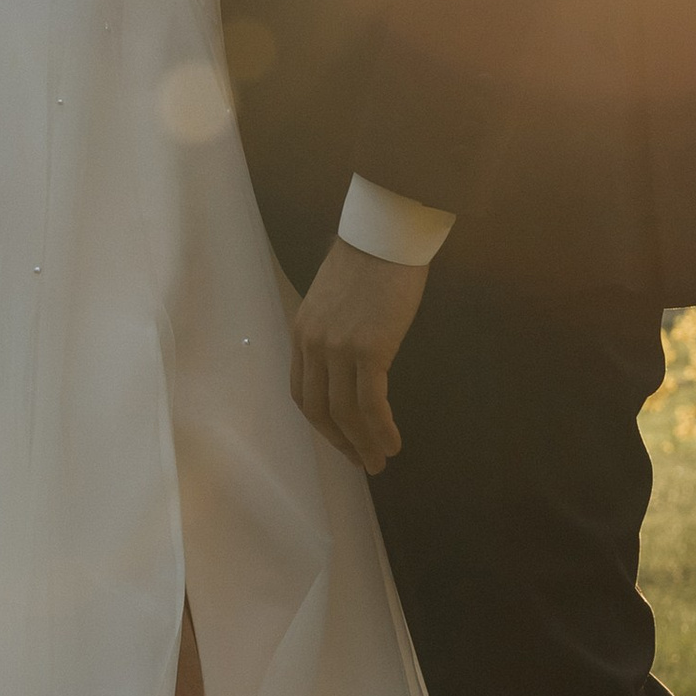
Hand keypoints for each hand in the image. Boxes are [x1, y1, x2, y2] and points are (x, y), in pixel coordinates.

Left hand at [288, 240, 429, 473]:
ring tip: (380, 461)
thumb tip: (353, 359)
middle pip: (319, 410)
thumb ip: (335, 330)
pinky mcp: (368, 350)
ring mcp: (337, 349)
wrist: (385, 233)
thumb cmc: (370, 259)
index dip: (321, 424)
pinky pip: (370, 404)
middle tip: (361, 461)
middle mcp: (312, 345)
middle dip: (340, 442)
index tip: (341, 439)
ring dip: (363, 444)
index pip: (303, 392)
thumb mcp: (337, 299)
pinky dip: (380, 429)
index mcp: (302, 332)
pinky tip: (393, 441)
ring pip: (345, 414)